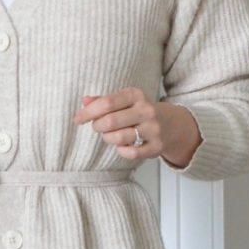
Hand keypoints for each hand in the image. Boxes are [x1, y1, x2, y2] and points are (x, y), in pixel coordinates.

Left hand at [74, 87, 201, 167]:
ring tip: (109, 135)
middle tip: (97, 127)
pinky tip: (121, 146)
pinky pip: (132, 153)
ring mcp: (153, 129)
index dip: (88, 112)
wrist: (171, 124)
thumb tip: (85, 101)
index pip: (107, 103)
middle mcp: (147, 110)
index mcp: (136, 95)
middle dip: (98, 126)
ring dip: (108, 138)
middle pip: (111, 121)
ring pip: (119, 138)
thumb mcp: (124, 101)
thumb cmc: (139, 111)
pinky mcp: (157, 146)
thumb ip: (104, 100)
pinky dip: (122, 151)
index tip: (78, 119)